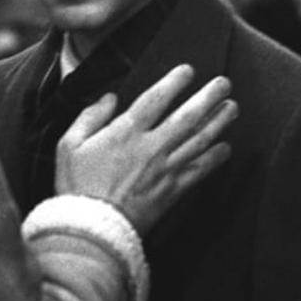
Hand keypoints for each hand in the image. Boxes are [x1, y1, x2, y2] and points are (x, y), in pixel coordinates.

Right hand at [56, 64, 235, 233]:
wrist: (91, 229)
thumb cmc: (77, 187)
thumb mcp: (69, 145)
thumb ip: (90, 117)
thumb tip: (109, 98)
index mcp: (125, 133)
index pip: (156, 99)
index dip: (174, 82)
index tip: (188, 71)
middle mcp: (151, 147)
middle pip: (188, 116)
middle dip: (208, 97)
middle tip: (223, 84)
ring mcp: (165, 169)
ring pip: (200, 140)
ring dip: (219, 122)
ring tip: (232, 108)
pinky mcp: (173, 191)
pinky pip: (200, 171)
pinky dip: (216, 158)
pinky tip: (226, 148)